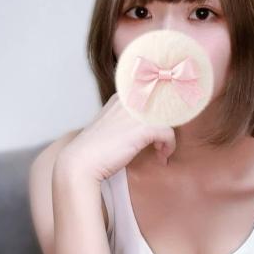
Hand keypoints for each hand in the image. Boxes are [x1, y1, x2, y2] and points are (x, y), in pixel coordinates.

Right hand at [54, 93, 176, 181]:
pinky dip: (169, 145)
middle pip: (165, 101)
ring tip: (162, 150)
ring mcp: (136, 113)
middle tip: (166, 139)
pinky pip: (168, 132)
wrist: (81, 162)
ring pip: (169, 116)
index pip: (153, 91)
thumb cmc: (96, 149)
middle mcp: (130, 100)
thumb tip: (151, 129)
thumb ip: (128, 121)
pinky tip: (161, 156)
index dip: (165, 108)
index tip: (166, 126)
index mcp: (121, 97)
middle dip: (172, 120)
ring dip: (169, 135)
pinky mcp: (142, 128)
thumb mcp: (113, 127)